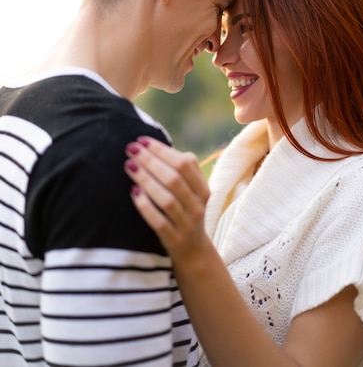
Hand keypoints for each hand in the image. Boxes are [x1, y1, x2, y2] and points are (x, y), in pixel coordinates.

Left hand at [124, 137, 209, 259]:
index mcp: (203, 189)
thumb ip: (180, 169)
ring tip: (129, 166)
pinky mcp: (173, 239)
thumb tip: (152, 145)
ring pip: (166, 199)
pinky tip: (133, 192)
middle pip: (174, 179)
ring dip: (146, 179)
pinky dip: (145, 205)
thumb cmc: (185, 210)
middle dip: (150, 161)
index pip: (185, 164)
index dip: (162, 150)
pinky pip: (158, 221)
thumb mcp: (192, 191)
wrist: (193, 251)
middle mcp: (198, 206)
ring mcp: (187, 224)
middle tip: (130, 149)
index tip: (142, 141)